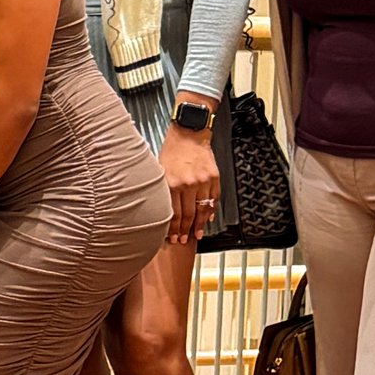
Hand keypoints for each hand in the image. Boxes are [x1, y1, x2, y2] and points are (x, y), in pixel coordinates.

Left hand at [159, 113, 221, 243]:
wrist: (189, 134)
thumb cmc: (172, 151)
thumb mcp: (160, 171)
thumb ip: (163, 191)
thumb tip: (166, 212)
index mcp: (172, 183)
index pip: (173, 213)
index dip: (173, 228)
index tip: (172, 237)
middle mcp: (187, 184)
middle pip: (187, 215)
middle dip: (184, 230)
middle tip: (182, 240)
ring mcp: (202, 182)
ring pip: (202, 210)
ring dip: (199, 225)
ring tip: (196, 235)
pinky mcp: (214, 178)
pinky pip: (213, 200)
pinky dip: (210, 211)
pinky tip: (207, 220)